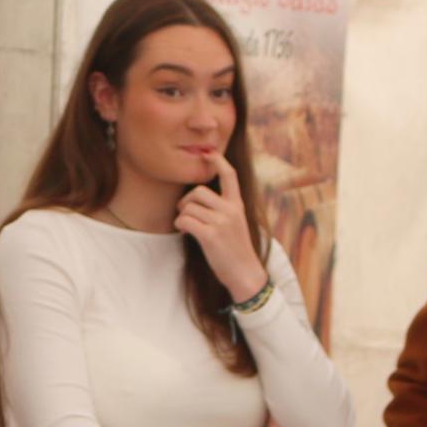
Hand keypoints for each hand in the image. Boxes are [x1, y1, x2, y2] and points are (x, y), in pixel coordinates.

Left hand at [177, 158, 273, 301]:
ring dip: (182, 216)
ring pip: (189, 207)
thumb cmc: (236, 250)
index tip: (208, 152)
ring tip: (189, 227)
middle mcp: (231, 210)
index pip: (229, 175)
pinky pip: (184, 220)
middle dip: (186, 201)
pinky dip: (180, 225)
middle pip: (198, 191)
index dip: (217, 161)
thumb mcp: (235, 224)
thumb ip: (222, 209)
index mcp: (238, 205)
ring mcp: (221, 222)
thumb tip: (196, 199)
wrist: (245, 274)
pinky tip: (187, 233)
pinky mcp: (211, 235)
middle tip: (186, 213)